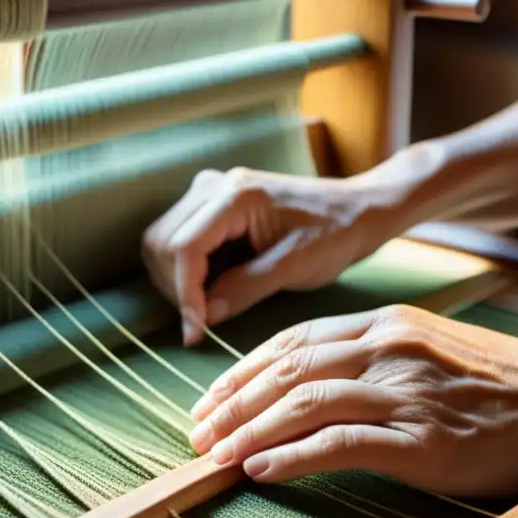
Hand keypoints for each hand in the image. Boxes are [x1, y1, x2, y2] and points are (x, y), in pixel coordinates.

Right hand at [142, 165, 408, 345]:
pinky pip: (178, 239)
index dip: (184, 293)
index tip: (195, 331)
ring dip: (175, 281)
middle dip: (175, 288)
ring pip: (162, 241)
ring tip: (206, 309)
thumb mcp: (296, 266)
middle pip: (162, 242)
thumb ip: (247, 288)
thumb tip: (204, 316)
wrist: (355, 210)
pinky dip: (184, 271)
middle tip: (201, 325)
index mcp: (236, 195)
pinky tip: (211, 291)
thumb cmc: (335, 234)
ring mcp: (210, 192)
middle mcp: (215, 186)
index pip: (184, 246)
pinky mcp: (212, 205)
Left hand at [187, 304, 517, 496]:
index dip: (244, 369)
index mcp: (386, 324)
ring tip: (214, 454)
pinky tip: (260, 469)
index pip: (293, 340)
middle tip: (197, 430)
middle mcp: (386, 349)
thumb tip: (313, 378)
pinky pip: (338, 444)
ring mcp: (402, 392)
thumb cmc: (499, 383)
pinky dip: (291, 456)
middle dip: (232, 401)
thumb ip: (374, 353)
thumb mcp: (428, 347)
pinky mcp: (419, 438)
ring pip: (302, 403)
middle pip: (287, 369)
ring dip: (248, 429)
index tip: (212, 395)